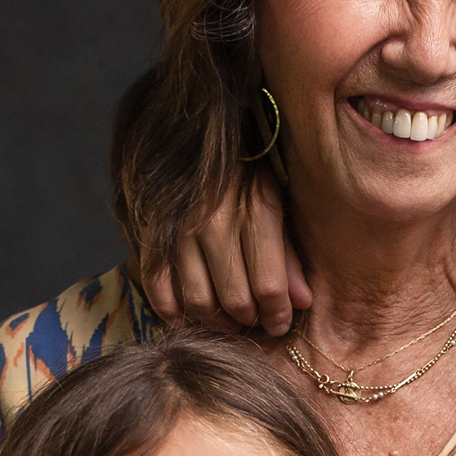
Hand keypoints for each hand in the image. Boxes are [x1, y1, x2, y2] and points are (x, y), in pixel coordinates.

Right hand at [144, 166, 310, 335]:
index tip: (280, 325)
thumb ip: (289, 254)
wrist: (196, 131)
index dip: (277, 314)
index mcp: (256, 212)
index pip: (269, 285)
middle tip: (254, 322)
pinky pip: (157, 284)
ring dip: (216, 322)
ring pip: (198, 299)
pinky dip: (170, 310)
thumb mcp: (278, 201)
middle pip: (235, 298)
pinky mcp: (153, 232)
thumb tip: (302, 302)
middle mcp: (217, 223)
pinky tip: (184, 319)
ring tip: (228, 323)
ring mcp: (181, 229)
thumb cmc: (247, 170)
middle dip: (249, 320)